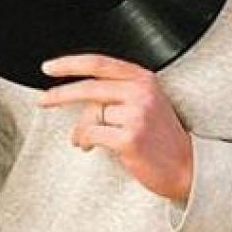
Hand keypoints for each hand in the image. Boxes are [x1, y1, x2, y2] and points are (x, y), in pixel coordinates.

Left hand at [39, 54, 192, 201]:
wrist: (188, 168)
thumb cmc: (162, 137)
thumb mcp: (144, 103)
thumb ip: (114, 92)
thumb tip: (77, 99)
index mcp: (143, 79)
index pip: (98, 64)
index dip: (70, 64)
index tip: (49, 67)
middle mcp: (140, 93)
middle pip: (88, 87)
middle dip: (59, 94)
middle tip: (43, 100)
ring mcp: (136, 115)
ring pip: (90, 115)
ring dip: (81, 130)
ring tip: (85, 140)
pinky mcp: (130, 137)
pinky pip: (91, 134)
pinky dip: (84, 140)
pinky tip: (88, 146)